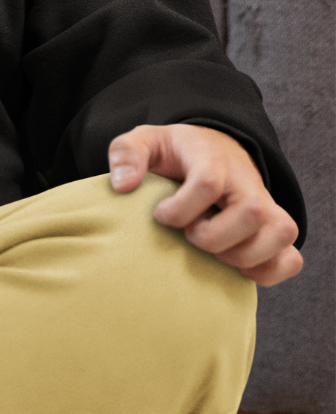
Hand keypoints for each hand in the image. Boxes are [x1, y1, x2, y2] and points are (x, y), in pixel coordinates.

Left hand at [108, 123, 302, 286]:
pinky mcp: (273, 229)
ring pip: (281, 233)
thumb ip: (126, 153)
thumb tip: (123, 186)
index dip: (182, 208)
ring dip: (243, 255)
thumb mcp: (144, 142)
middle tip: (190, 235)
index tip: (160, 215)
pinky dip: (268, 271)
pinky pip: (291, 258)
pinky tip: (236, 267)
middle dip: (214, 236)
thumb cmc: (172, 153)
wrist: (209, 150)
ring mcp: (266, 204)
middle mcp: (245, 181)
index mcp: (210, 156)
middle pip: (252, 211)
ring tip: (214, 252)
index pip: (209, 181)